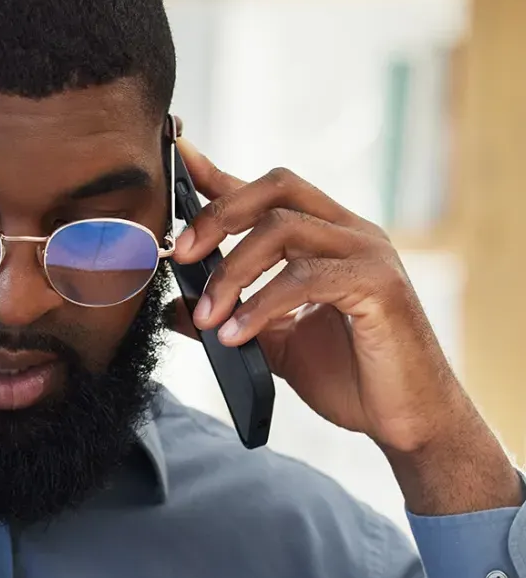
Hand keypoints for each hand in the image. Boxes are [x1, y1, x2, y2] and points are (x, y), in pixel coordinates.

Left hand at [169, 142, 520, 513]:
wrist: (405, 419)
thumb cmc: (349, 376)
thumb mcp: (273, 344)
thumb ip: (231, 317)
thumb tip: (173, 306)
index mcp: (326, 238)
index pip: (268, 192)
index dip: (220, 174)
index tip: (177, 159)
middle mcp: (349, 233)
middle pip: (276, 189)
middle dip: (218, 215)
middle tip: (180, 256)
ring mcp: (368, 254)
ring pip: (284, 228)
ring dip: (231, 271)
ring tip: (208, 318)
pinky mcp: (379, 285)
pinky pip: (305, 278)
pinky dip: (260, 304)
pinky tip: (235, 335)